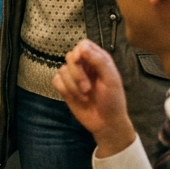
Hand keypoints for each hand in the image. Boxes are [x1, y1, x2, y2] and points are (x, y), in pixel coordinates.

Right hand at [52, 39, 135, 157]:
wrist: (106, 123)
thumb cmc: (113, 101)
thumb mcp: (111, 80)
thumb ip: (99, 61)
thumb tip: (81, 47)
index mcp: (98, 60)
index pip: (83, 45)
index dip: (79, 51)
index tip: (79, 61)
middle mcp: (85, 66)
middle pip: (69, 56)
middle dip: (76, 73)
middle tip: (87, 88)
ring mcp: (74, 78)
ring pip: (62, 70)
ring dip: (73, 85)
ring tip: (85, 96)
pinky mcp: (65, 88)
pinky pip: (56, 80)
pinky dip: (65, 90)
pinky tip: (77, 98)